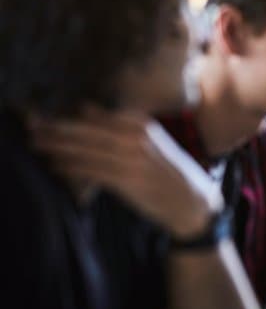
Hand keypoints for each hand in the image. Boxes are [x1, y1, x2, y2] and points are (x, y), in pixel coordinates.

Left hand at [29, 107, 220, 237]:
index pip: (95, 117)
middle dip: (56, 130)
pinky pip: (93, 171)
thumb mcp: (148, 140)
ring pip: (87, 150)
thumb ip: (117, 125)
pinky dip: (72, 168)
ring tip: (35, 145)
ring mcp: (133, 159)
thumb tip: (83, 108)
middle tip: (30, 128)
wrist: (193, 201)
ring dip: (58, 147)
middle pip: (87, 131)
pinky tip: (55, 166)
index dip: (65, 118)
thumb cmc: (166, 171)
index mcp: (141, 124)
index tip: (40, 118)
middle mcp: (137, 137)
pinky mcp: (129, 181)